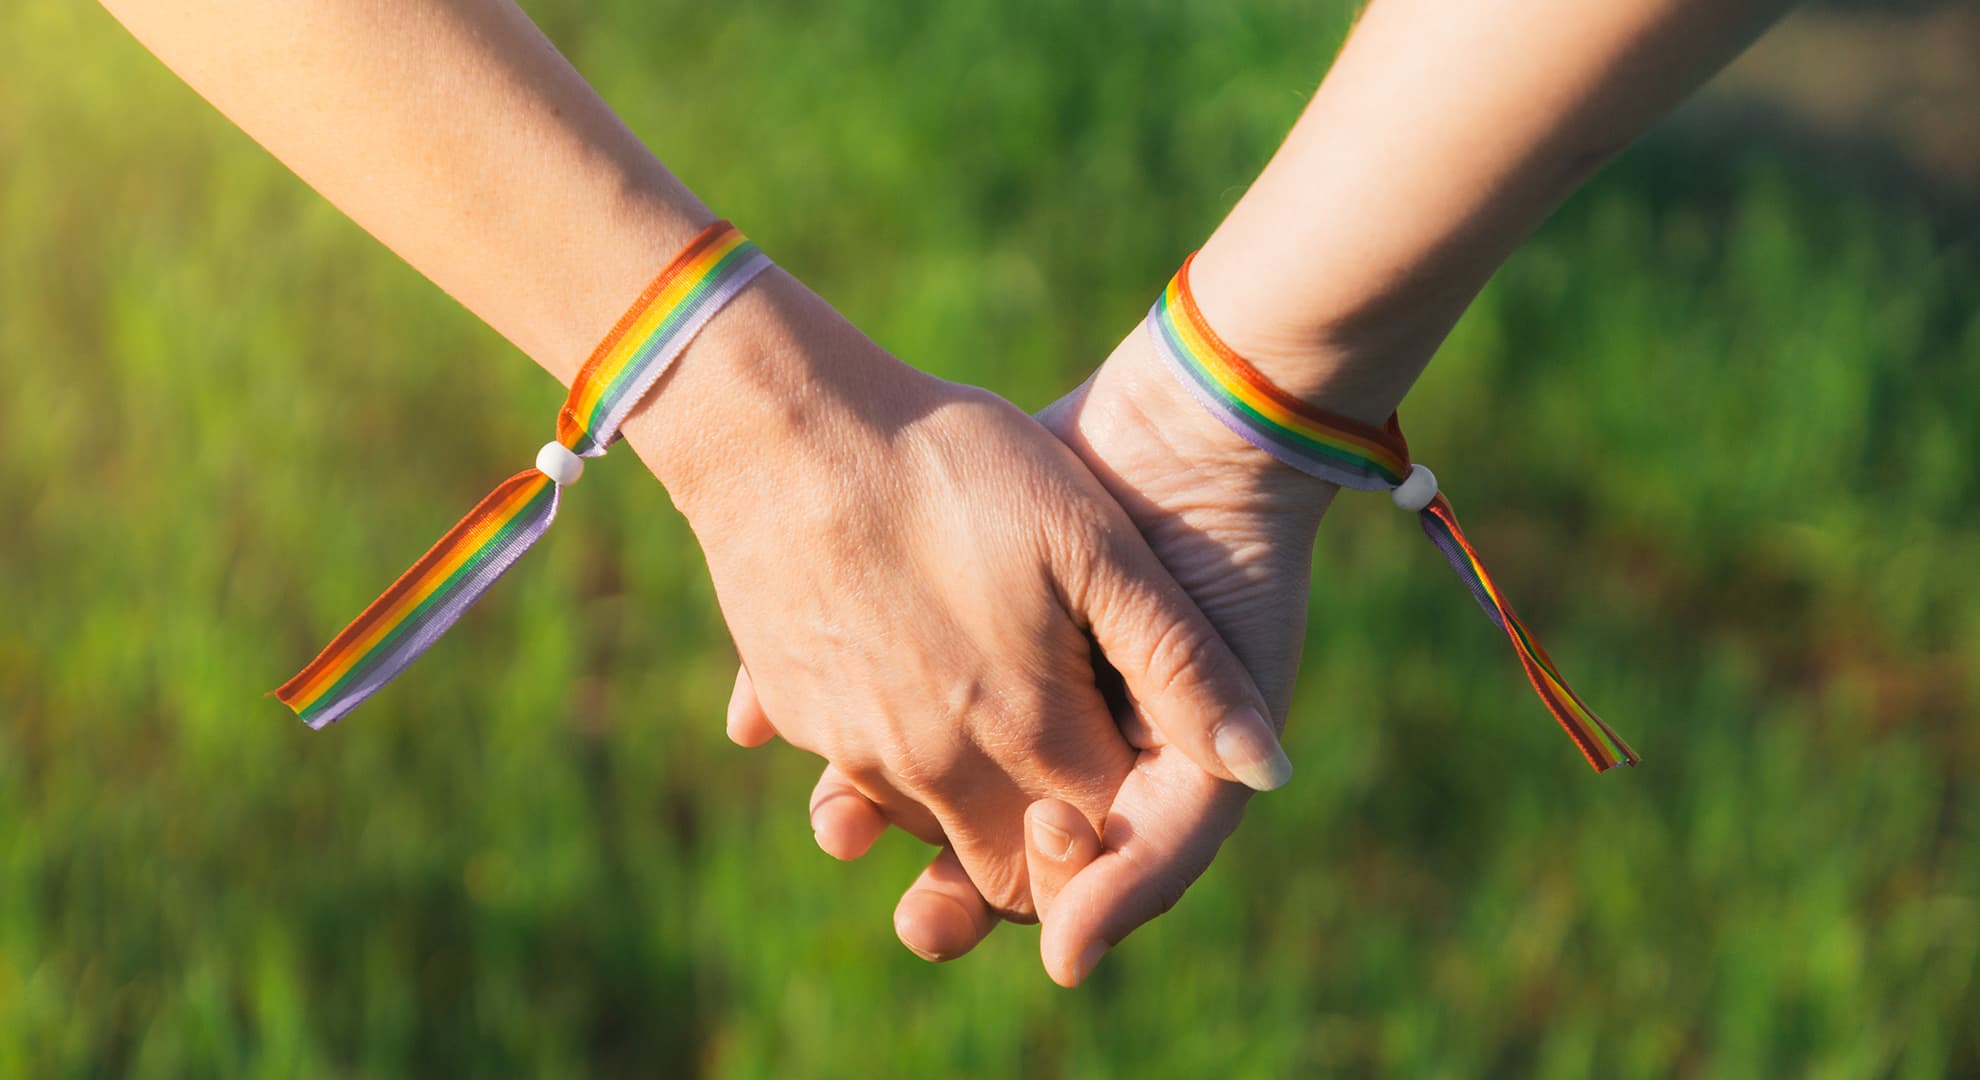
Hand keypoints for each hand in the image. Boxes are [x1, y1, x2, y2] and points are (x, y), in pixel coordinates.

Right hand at [622, 269, 1289, 930]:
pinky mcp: (793, 710)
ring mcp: (854, 745)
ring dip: (953, 810)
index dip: (1121, 834)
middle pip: (1000, 867)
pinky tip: (900, 679)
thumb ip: (1183, 666)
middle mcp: (934, 768)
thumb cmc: (955, 464)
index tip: (1126, 779)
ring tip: (982, 723)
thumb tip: (1268, 771)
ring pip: (922, 824)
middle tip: (1058, 802)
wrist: (780, 424)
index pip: (1093, 845)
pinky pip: (849, 771)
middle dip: (1036, 862)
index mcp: (1025, 735)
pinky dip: (880, 755)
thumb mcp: (1097, 545)